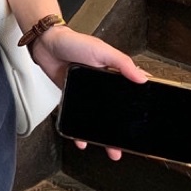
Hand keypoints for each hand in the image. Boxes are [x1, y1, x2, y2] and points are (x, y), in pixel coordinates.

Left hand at [30, 25, 147, 160]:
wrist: (46, 44)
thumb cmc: (74, 42)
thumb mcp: (102, 51)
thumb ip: (123, 63)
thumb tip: (143, 77)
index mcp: (113, 74)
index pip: (131, 94)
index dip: (138, 109)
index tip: (144, 124)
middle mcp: (101, 85)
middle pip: (115, 111)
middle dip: (121, 130)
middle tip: (126, 145)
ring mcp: (87, 93)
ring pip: (98, 118)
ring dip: (102, 134)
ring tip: (110, 149)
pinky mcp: (72, 97)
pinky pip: (78, 117)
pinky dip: (79, 130)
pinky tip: (82, 140)